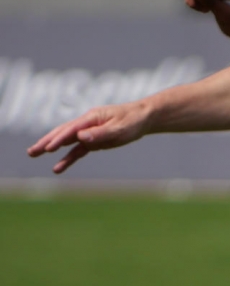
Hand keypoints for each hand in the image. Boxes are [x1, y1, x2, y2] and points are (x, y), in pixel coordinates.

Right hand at [27, 101, 151, 173]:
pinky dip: (67, 158)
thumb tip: (80, 137)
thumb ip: (100, 133)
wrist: (143, 118)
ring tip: (34, 154)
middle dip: (46, 142)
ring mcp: (88, 132)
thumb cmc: (132, 121)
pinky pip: (77, 150)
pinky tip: (57, 167)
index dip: (59, 139)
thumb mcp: (118, 128)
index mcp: (91, 118)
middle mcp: (86, 124)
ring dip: (50, 148)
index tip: (48, 148)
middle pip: (62, 133)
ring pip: (66, 141)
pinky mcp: (93, 141)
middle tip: (31, 151)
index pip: (71, 129)